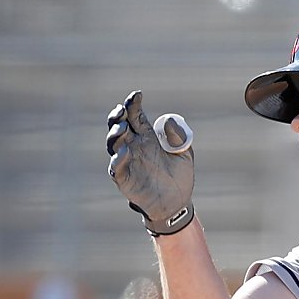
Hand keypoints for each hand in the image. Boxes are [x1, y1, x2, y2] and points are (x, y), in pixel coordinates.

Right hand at [106, 90, 196, 235]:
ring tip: (123, 127)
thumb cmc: (179, 176)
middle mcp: (133, 146)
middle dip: (117, 116)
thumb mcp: (184, 154)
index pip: (134, 116)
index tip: (137, 95)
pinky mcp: (124, 179)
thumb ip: (179, 137)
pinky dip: (118, 160)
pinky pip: (116, 168)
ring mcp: (127, 162)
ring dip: (115, 134)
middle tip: (122, 109)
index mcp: (146, 137)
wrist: (178, 203)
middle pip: (118, 126)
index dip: (132, 104)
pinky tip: (126, 152)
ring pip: (113, 144)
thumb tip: (168, 120)